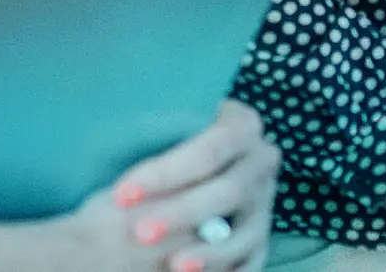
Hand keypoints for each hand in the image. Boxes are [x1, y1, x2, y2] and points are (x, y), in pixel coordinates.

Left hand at [61, 99, 279, 271]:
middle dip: (184, 212)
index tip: (121, 194)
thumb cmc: (155, 166)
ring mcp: (264, 205)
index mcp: (242, 127)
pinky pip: (251, 263)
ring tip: (174, 265)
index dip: (168, 172)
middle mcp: (261, 162)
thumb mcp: (156, 148)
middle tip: (139, 233)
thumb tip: (131, 175)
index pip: (211, 148)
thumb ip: (157, 154)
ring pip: (245, 233)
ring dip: (211, 252)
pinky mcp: (259, 244)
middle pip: (229, 190)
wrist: (166, 191)